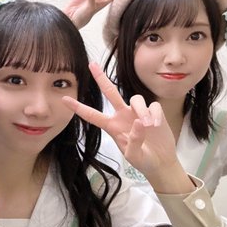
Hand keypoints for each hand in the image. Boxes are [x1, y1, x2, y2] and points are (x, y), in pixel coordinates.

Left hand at [61, 63, 178, 177]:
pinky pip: (152, 105)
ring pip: (136, 99)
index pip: (93, 115)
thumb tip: (138, 122)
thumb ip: (134, 142)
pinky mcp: (153, 112)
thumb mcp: (135, 157)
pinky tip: (157, 125)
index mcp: (112, 127)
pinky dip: (154, 114)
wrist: (161, 162)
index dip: (79, 108)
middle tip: (91, 64)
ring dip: (142, 110)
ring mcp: (137, 113)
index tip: (64, 99)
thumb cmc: (144, 160)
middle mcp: (122, 116)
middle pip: (110, 92)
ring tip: (149, 125)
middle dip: (101, 78)